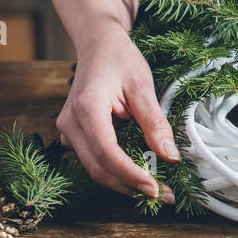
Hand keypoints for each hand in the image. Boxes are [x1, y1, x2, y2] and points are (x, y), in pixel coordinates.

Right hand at [55, 20, 178, 200]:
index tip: (156, 188)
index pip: (107, 153)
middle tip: (164, 194)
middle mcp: (70, 123)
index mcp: (86, 108)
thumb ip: (155, 123)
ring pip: (94, 168)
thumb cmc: (119, 58)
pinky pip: (94, 159)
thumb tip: (169, 156)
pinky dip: (116, 170)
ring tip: (156, 186)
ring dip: (124, 181)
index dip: (131, 175)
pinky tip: (139, 171)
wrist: (97, 43)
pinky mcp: (75, 134)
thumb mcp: (143, 86)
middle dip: (130, 186)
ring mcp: (69, 130)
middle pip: (98, 168)